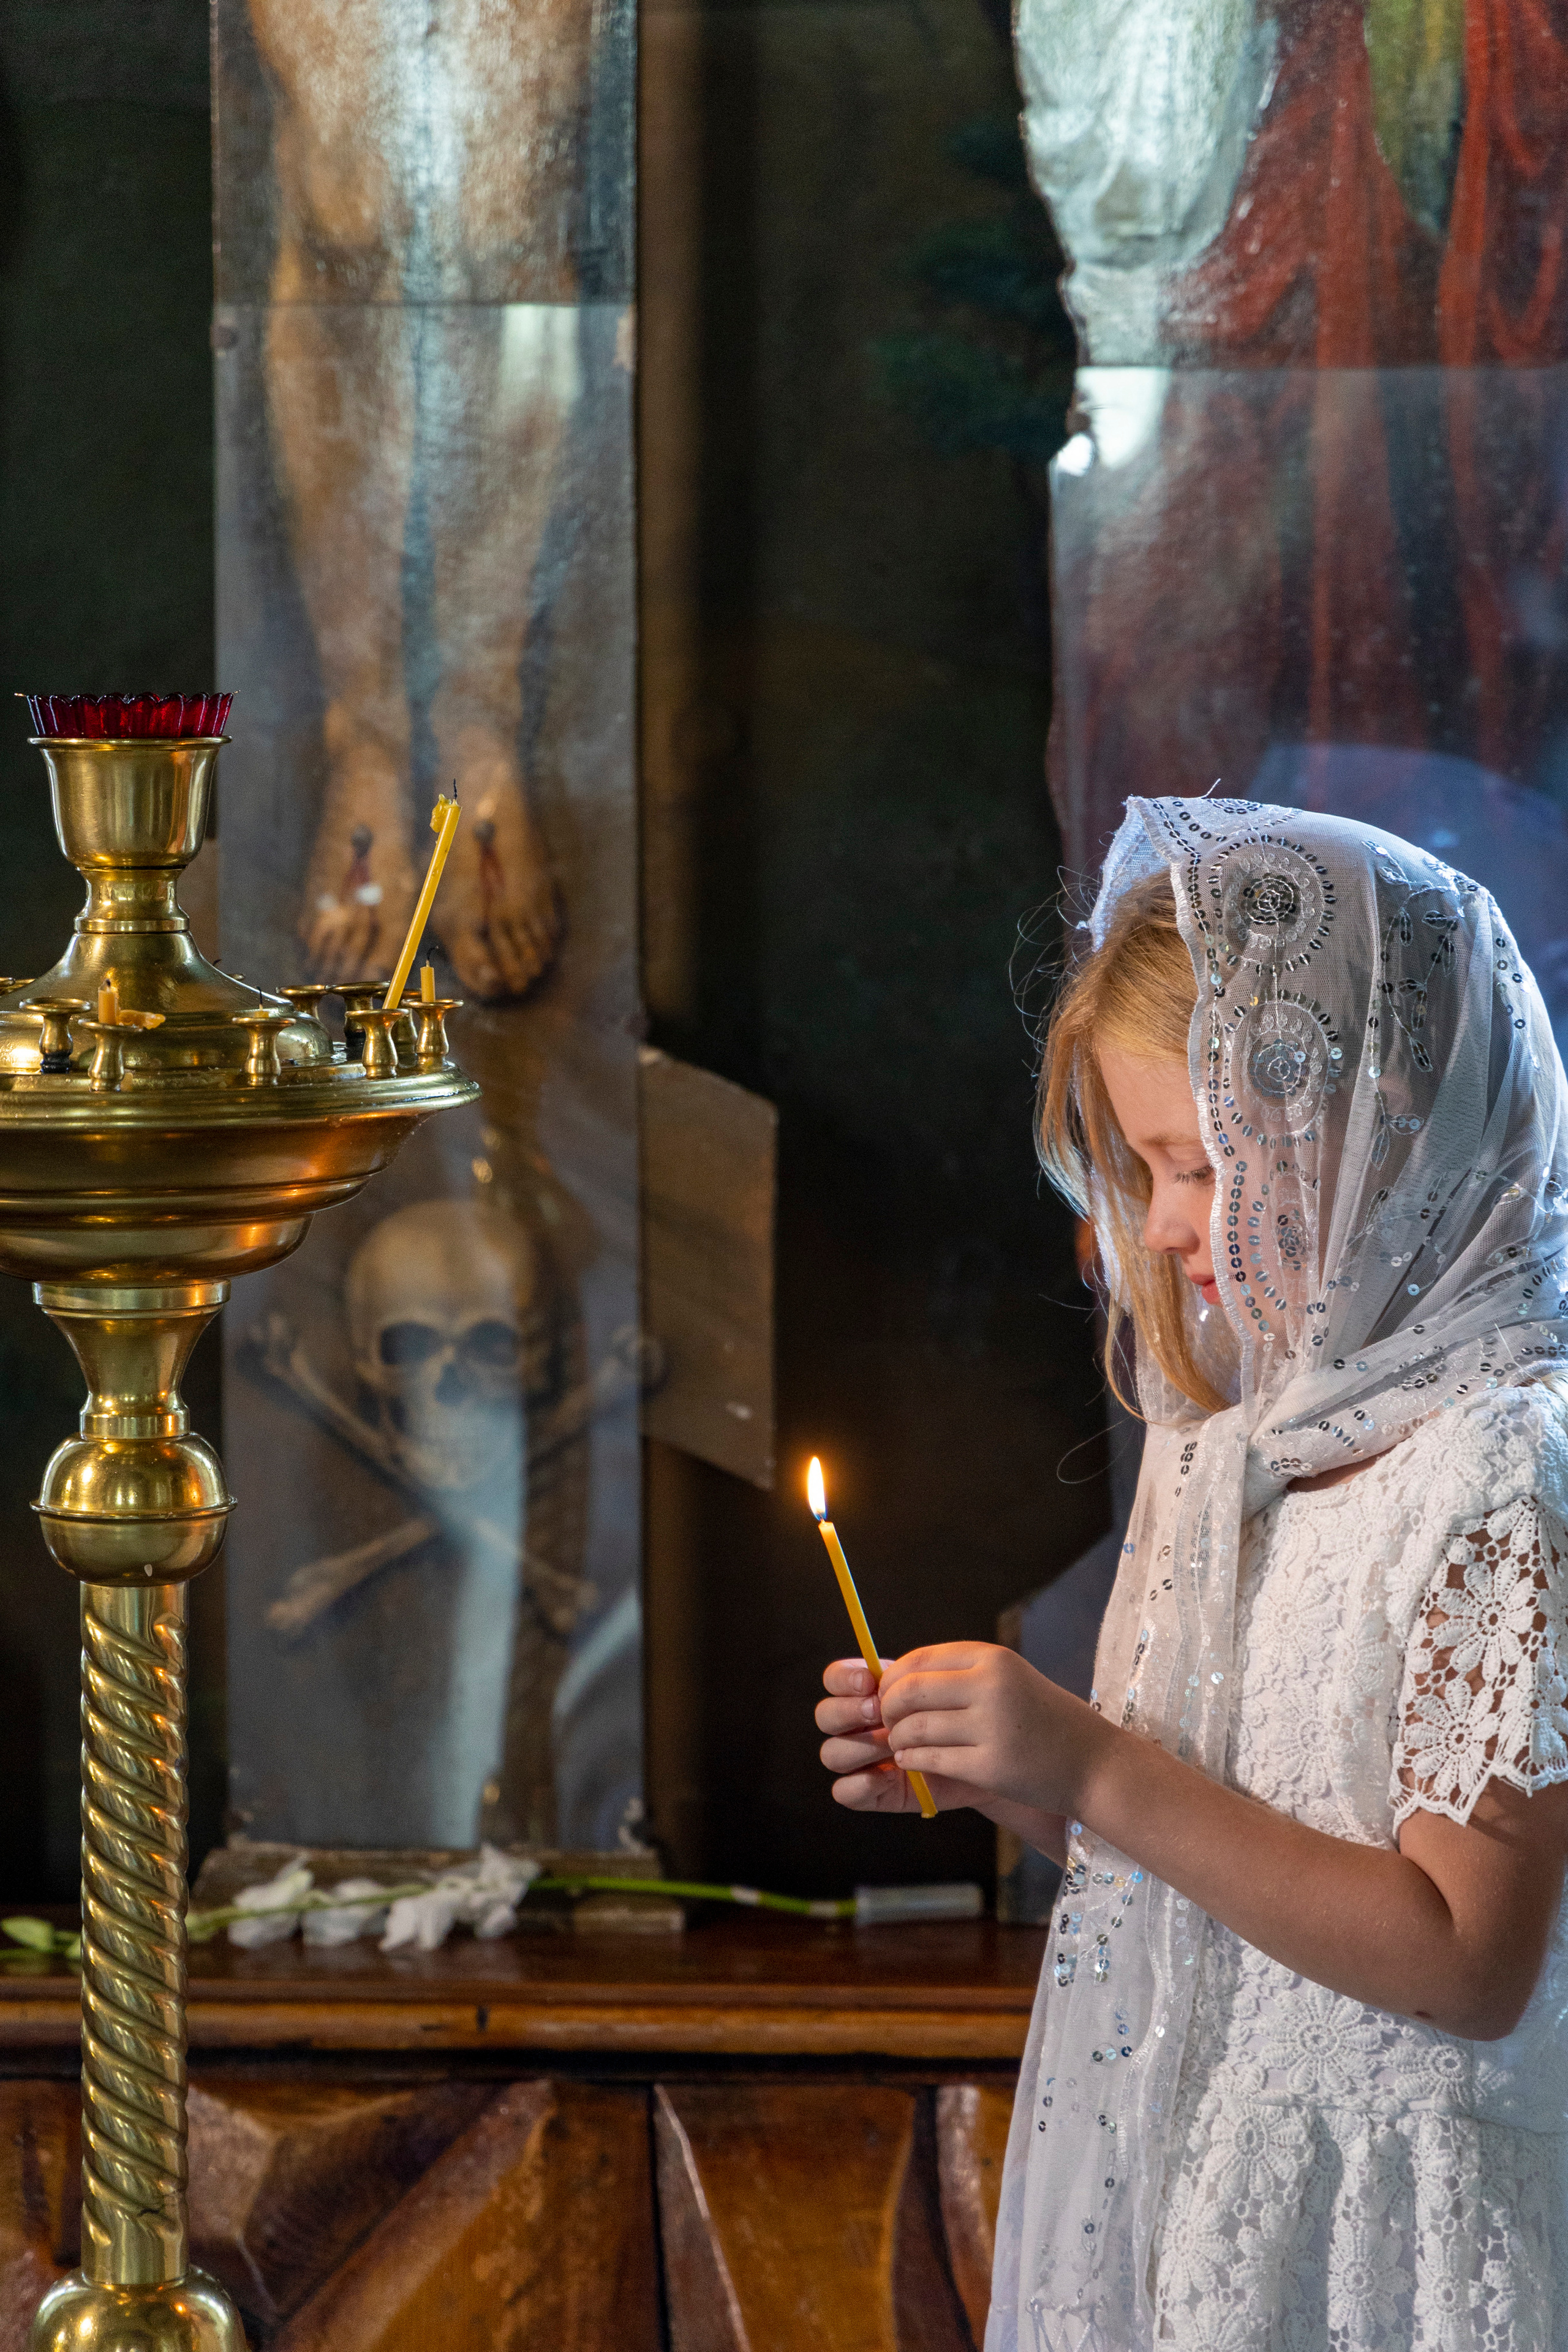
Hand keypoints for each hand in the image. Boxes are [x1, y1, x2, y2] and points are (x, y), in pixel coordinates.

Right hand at [815, 1657, 975, 1814]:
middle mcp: (857, 1725)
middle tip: (878, 1711)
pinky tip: (889, 1775)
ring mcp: (861, 1760)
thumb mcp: (936, 1690)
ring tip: (893, 1744)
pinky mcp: (871, 1792)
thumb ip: (909, 1679)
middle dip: (847, 1711)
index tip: (870, 1681)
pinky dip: (860, 1784)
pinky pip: (844, 1791)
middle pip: (825, 1715)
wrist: (984, 1756)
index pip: (834, 1679)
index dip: (843, 1679)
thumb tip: (881, 1676)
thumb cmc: (958, 1716)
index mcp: (866, 1694)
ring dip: (859, 1747)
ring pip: (831, 1752)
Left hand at [878, 1642, 1106, 1816]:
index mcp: (993, 1659)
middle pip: (910, 1691)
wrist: (1095, 1763)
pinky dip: (914, 1761)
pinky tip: (913, 1762)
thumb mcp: (1009, 1680)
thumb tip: (898, 1678)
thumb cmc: (1045, 1721)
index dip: (892, 1679)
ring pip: (916, 1728)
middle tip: (887, 1724)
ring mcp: (993, 1726)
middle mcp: (992, 1686)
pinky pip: (932, 1760)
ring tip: (900, 1746)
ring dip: (898, 1739)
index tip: (886, 1697)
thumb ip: (961, 1675)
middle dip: (888, 1710)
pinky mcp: (992, 1766)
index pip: (919, 1660)